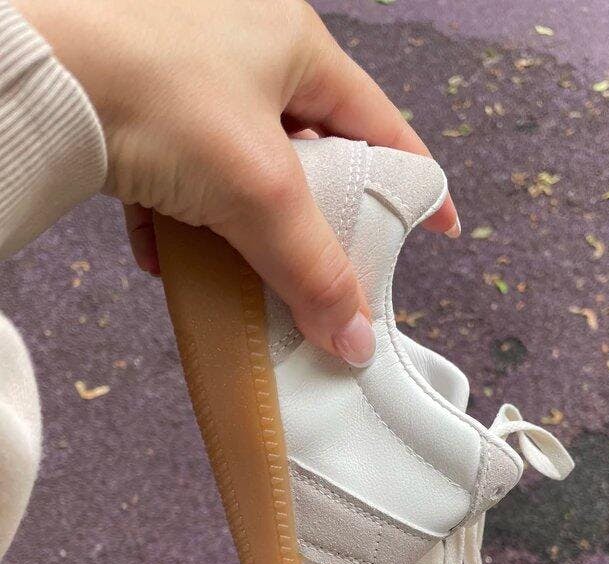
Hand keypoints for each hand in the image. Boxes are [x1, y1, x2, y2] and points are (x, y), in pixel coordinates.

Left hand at [16, 0, 458, 365]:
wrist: (35, 68)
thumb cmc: (163, 98)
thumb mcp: (259, 190)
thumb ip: (315, 268)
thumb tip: (359, 343)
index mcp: (295, 44)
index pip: (379, 123)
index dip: (415, 181)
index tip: (438, 230)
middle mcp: (245, 46)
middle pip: (307, 152)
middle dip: (313, 217)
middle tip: (328, 268)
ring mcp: (185, 71)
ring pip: (238, 168)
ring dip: (239, 227)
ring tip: (239, 270)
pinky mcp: (133, 99)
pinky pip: (176, 169)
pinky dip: (177, 217)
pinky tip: (164, 252)